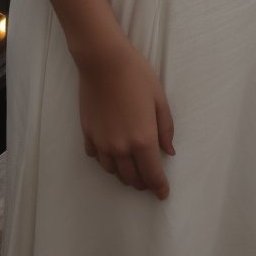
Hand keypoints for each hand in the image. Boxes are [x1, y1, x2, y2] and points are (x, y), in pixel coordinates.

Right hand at [78, 39, 175, 199]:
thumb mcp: (159, 100)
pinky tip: (110, 153)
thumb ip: (166, 129)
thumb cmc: (136, 76)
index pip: (152, 175)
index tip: (163, 194)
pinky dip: (105, 160)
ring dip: (123, 174)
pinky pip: (96, 156)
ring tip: (131, 170)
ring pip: (112, 171)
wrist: (104, 61)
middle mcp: (121, 147)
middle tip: (149, 181)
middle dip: (142, 183)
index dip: (159, 187)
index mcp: (143, 140)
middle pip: (131, 177)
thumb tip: (168, 151)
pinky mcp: (87, 133)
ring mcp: (101, 142)